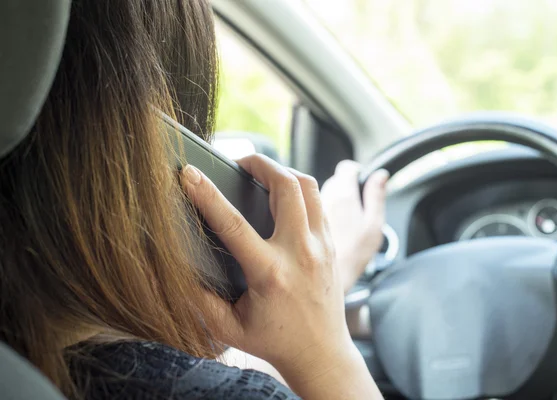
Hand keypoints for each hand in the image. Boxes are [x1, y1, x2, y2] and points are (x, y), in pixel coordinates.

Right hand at [181, 155, 381, 398]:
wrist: (322, 354)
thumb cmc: (274, 342)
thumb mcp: (228, 327)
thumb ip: (198, 300)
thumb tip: (170, 270)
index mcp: (270, 273)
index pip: (233, 224)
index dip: (207, 195)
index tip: (189, 174)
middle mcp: (300, 253)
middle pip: (286, 186)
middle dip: (260, 163)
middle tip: (240, 161)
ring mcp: (322, 246)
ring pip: (309, 187)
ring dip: (284, 172)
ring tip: (263, 173)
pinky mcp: (333, 245)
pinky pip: (319, 203)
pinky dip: (300, 190)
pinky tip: (284, 196)